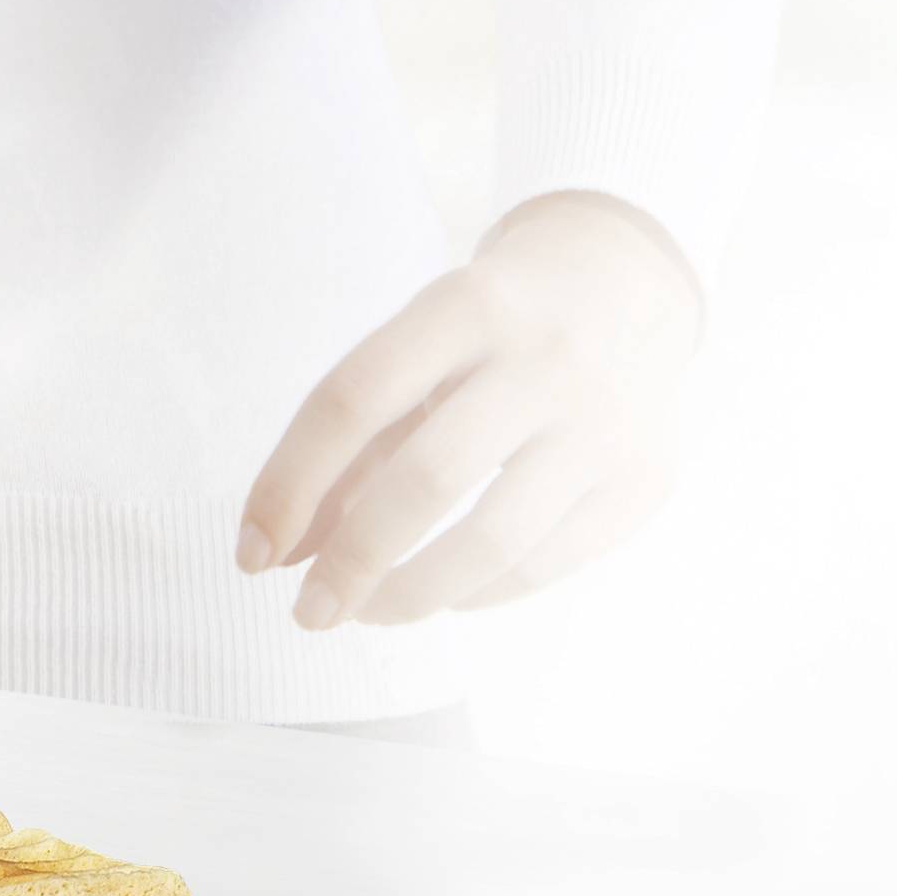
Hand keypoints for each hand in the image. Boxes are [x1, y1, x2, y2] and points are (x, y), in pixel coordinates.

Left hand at [236, 191, 701, 629]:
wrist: (628, 283)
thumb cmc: (495, 325)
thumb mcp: (419, 344)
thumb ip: (351, 443)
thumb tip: (283, 553)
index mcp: (467, 305)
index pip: (355, 398)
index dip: (290, 482)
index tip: (253, 552)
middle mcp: (544, 358)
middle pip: (426, 479)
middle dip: (351, 563)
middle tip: (309, 611)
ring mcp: (604, 422)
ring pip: (492, 542)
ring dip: (410, 596)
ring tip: (368, 611)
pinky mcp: (643, 480)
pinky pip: (543, 566)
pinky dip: (476, 594)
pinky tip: (443, 592)